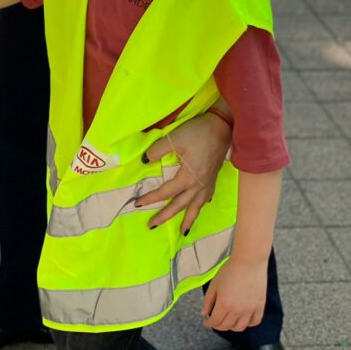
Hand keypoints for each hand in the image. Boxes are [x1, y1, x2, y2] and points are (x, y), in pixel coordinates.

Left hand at [137, 112, 230, 232]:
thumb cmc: (198, 133)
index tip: (137, 204)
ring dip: (188, 219)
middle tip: (152, 225)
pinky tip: (200, 206)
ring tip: (183, 232)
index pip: (165, 192)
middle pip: (179, 205)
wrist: (222, 127)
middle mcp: (198, 186)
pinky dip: (201, 206)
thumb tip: (145, 161)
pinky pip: (206, 198)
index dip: (151, 198)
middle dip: (165, 216)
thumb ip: (157, 151)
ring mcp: (208, 183)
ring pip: (196, 206)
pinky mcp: (214, 178)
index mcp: (187, 178)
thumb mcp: (173, 139)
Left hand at [201, 258, 266, 330]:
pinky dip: (248, 324)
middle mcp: (237, 311)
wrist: (248, 261)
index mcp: (224, 304)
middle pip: (226, 326)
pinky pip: (254, 322)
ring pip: (240, 327)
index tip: (206, 322)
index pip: (215, 322)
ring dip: (231, 326)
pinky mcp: (259, 307)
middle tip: (215, 320)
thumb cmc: (230, 269)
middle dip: (218, 325)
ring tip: (228, 320)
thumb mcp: (214, 283)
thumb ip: (208, 300)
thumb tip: (204, 313)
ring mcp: (250, 310)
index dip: (209, 323)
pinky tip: (243, 319)